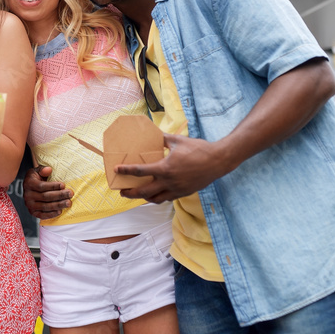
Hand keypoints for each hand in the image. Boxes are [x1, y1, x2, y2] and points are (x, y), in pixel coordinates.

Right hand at [23, 166, 71, 218]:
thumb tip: (49, 170)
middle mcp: (27, 195)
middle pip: (45, 197)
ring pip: (45, 206)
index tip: (63, 185)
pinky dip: (51, 214)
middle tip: (70, 194)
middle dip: (59, 195)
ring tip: (68, 203)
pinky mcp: (32, 212)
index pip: (42, 186)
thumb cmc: (37, 178)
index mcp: (28, 183)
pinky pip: (42, 215)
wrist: (31, 188)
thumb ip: (43, 169)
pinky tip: (60, 211)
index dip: (53, 186)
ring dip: (58, 205)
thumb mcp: (38, 170)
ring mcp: (29, 205)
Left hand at [117, 133, 231, 203]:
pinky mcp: (184, 193)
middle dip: (130, 193)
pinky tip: (154, 194)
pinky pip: (167, 198)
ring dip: (143, 198)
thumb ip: (162, 138)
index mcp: (165, 168)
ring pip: (155, 199)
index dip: (126, 171)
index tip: (116, 170)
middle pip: (144, 192)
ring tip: (136, 194)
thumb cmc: (198, 149)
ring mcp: (177, 189)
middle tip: (121, 191)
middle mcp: (169, 182)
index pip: (140, 171)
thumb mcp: (177, 140)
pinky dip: (158, 198)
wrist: (218, 161)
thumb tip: (152, 134)